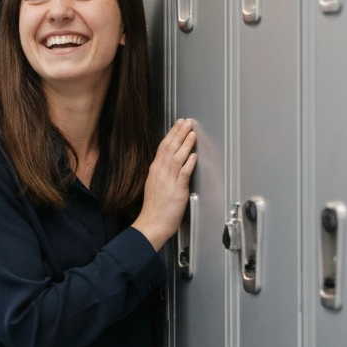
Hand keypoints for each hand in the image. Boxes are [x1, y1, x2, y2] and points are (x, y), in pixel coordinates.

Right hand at [131, 118, 197, 251]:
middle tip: (186, 122)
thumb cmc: (154, 208)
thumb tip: (171, 163)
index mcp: (154, 170)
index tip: (178, 125)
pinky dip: (189, 163)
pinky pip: (183, 173)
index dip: (171, 134)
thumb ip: (162, 173)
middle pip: (169, 148)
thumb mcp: (154, 185)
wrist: (151, 224)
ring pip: (177, 157)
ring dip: (185, 144)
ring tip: (192, 133)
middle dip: (179, 133)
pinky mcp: (177, 190)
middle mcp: (160, 173)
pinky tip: (194, 155)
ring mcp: (168, 180)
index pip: (162, 147)